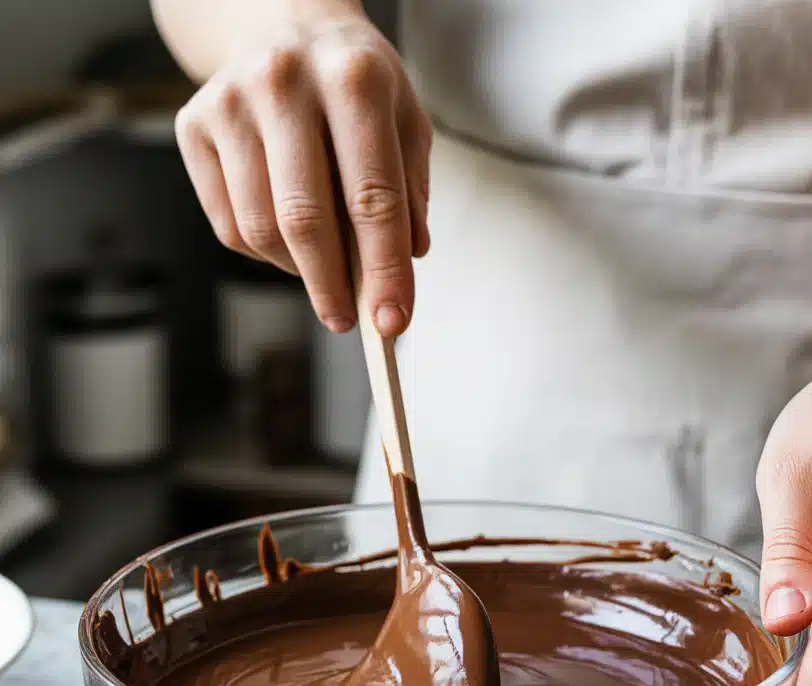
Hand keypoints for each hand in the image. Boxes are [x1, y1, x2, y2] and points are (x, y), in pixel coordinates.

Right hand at [174, 1, 430, 335]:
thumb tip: (404, 263)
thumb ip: (410, 194)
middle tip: (347, 321)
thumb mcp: (404, 122)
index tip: (392, 322)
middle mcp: (283, 81)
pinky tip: (286, 237)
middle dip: (332, 287)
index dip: (384, 271)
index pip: (372, 198)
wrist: (283, 22)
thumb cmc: (353, 85)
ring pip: (261, 230)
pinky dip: (263, 251)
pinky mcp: (192, 124)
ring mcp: (229, 102)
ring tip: (322, 268)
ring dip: (297, 270)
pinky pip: (228, 225)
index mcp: (352, 79)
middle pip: (305, 219)